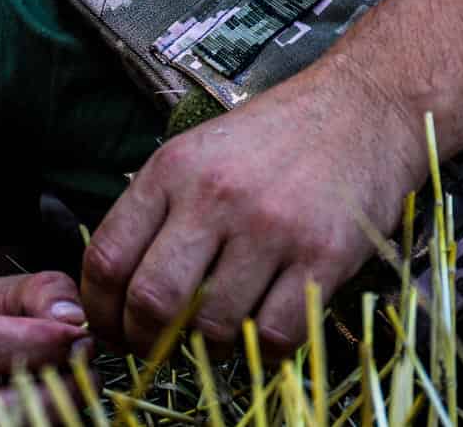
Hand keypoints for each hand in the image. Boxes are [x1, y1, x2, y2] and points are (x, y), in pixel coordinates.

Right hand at [0, 271, 90, 426]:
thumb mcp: (12, 289)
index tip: (77, 336)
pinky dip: (51, 421)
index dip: (30, 341)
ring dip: (54, 413)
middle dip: (46, 390)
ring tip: (81, 382)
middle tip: (86, 364)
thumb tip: (73, 320)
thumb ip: (45, 292)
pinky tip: (66, 400)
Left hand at [79, 61, 426, 352]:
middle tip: (152, 350)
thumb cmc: (274, 136)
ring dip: (205, 349)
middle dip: (143, 340)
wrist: (363, 109)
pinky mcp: (324, 256)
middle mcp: (214, 197)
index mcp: (171, 170)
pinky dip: (261, 352)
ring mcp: (271, 228)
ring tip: (211, 339)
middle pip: (152, 299)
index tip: (109, 329)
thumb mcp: (197, 151)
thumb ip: (159, 209)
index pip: (108, 256)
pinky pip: (277, 334)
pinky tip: (259, 334)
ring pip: (212, 325)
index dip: (99, 309)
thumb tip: (118, 285)